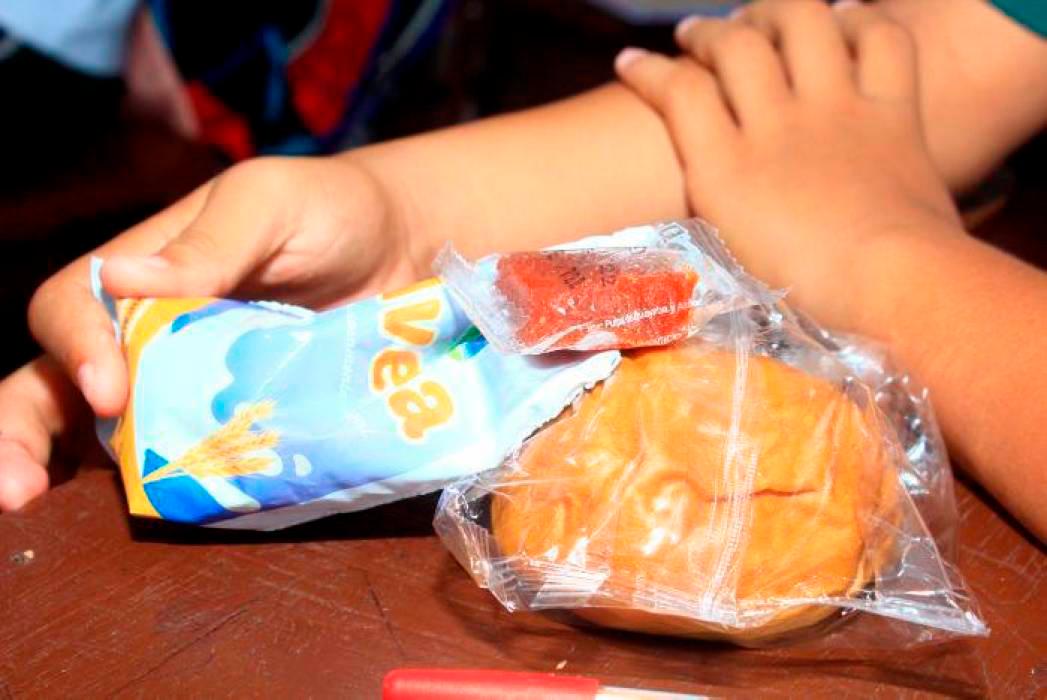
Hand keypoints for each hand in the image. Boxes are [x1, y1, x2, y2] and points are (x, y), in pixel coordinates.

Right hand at [0, 155, 422, 510]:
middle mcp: (147, 335)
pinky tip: (160, 505)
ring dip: (62, 469)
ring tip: (35, 504)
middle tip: (13, 487)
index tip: (110, 390)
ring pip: (103, 431)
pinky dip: (166, 483)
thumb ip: (211, 243)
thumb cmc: (328, 211)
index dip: (75, 350)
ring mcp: (187, 385)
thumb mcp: (269, 205)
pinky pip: (188, 458)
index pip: (71, 310)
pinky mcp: (233, 424)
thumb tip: (121, 278)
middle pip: (55, 383)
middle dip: (17, 433)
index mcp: (141, 273)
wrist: (403, 251)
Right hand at [615, 0, 961, 329]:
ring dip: (775, 11)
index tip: (628, 61)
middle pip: (735, 45)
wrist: (892, 290)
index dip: (646, 70)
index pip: (678, 92)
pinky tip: (845, 21)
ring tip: (763, 18)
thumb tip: (709, 175)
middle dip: (706, 31)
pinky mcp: (893, 113)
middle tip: (695, 35)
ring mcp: (838, 113)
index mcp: (729, 171)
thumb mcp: (732, 253)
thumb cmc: (807, 295)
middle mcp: (778, 127)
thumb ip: (718, 203)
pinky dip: (863, 21)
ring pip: (803, 22)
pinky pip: (883, 40)